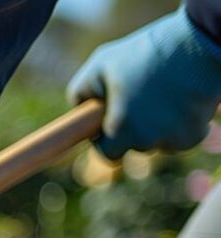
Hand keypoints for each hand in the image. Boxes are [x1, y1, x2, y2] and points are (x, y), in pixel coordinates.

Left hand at [68, 6, 220, 159]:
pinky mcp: (194, 135)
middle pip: (135, 145)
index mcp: (120, 130)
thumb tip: (79, 109)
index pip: (107, 154)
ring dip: (158, 127)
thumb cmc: (147, 52)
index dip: (107, 139)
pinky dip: (180, 124)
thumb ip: (82, 91)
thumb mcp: (102, 64)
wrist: (199, 44)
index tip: (111, 123)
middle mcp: (146, 141)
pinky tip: (181, 100)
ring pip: (158, 142)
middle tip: (142, 98)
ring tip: (162, 94)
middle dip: (135, 128)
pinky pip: (181, 137)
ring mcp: (172, 141)